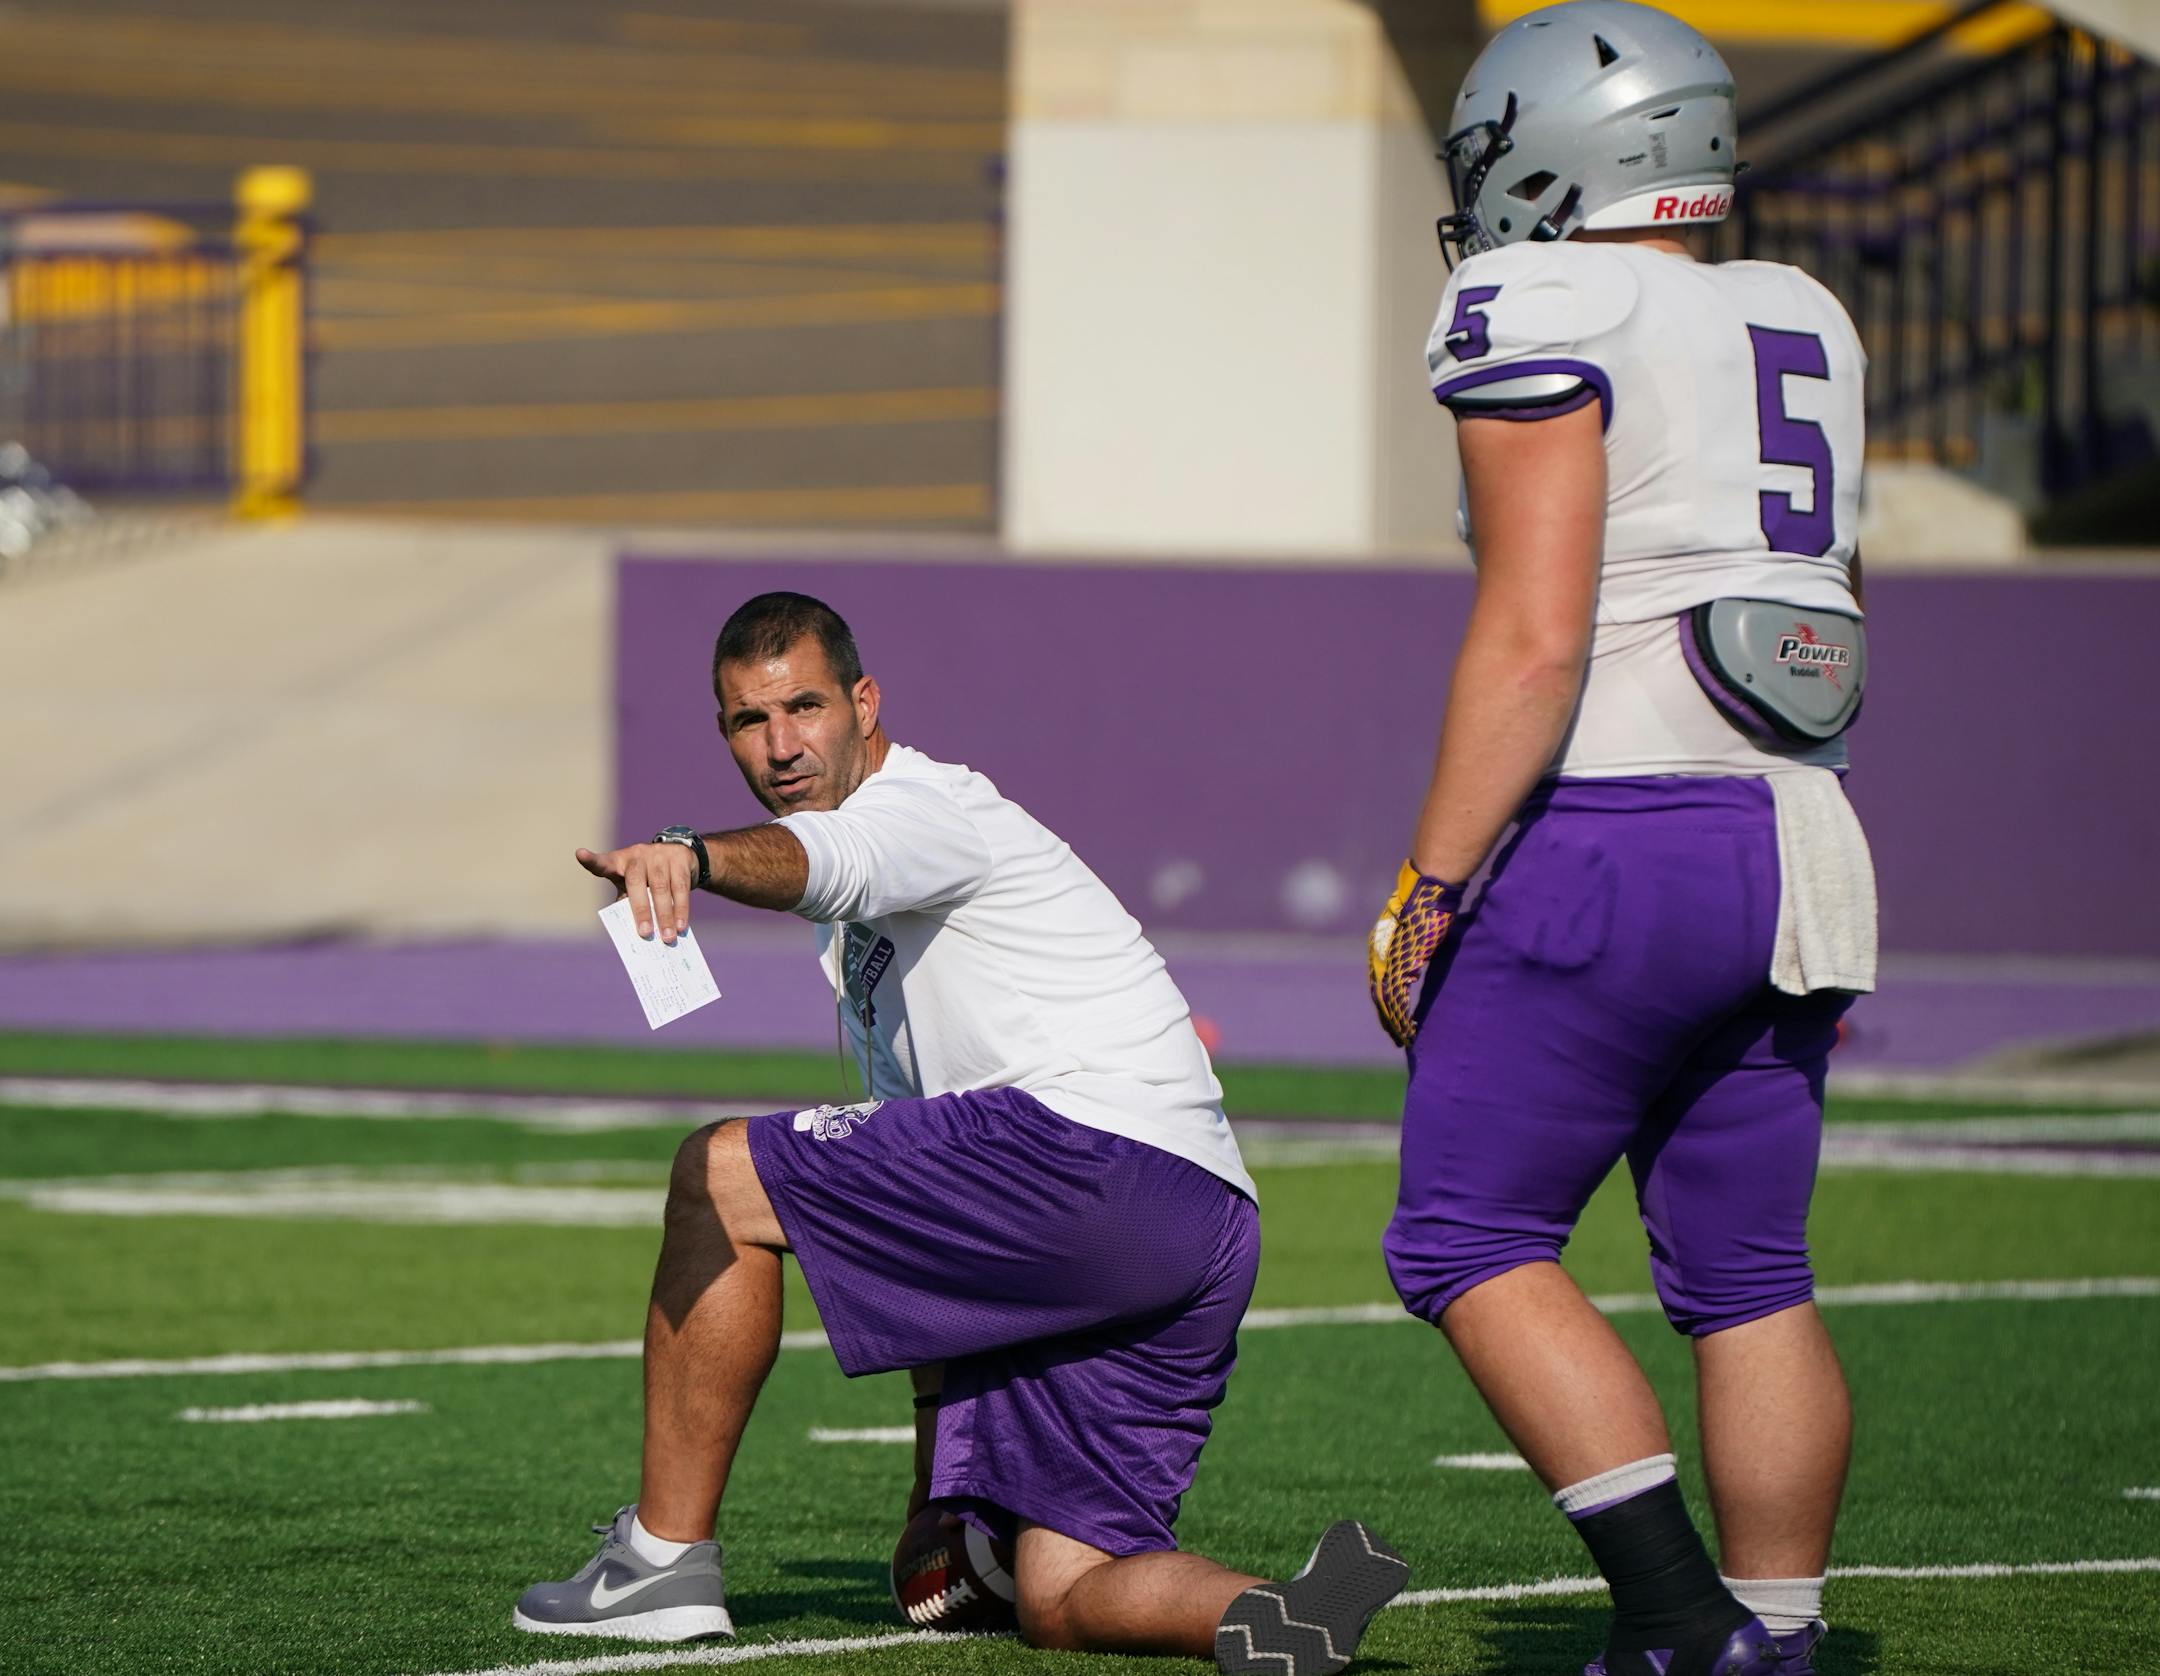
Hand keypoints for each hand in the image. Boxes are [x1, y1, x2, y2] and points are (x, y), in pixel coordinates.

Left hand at [576, 842, 696, 943]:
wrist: (680, 856)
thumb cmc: (649, 877)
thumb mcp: (634, 886)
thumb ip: (629, 902)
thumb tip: (635, 933)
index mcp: (619, 862)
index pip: (603, 862)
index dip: (591, 860)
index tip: (580, 854)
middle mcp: (637, 855)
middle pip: (636, 881)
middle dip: (641, 910)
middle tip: (645, 933)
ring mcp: (659, 854)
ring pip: (661, 887)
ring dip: (665, 915)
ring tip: (667, 937)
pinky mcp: (679, 858)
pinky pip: (680, 887)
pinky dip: (681, 908)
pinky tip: (681, 924)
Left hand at [1367, 861, 1464, 1047]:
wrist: (1427, 893)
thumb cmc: (1427, 907)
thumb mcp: (1417, 932)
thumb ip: (1413, 951)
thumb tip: (1415, 967)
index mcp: (1379, 947)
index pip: (1380, 980)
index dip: (1386, 1001)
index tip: (1393, 1017)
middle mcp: (1378, 956)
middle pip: (1379, 994)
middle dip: (1387, 1017)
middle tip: (1395, 1036)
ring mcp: (1387, 961)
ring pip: (1386, 1001)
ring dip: (1394, 1022)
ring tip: (1403, 1038)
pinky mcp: (1399, 966)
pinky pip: (1396, 1000)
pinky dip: (1401, 1017)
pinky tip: (1408, 1029)